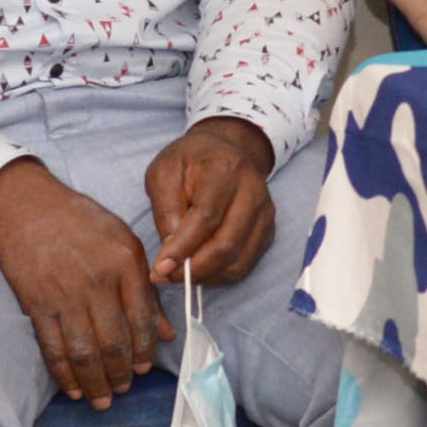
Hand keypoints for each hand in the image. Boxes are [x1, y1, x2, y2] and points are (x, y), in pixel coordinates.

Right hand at [0, 159, 173, 405]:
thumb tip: (166, 332)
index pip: (142, 319)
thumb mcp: (125, 242)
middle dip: (122, 373)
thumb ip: (146, 287)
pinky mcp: (36, 305)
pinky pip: (53, 349)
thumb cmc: (82, 222)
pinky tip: (73, 389)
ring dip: (96, 382)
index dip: (145, 350)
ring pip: (85, 353)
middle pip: (114, 342)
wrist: (28, 207)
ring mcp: (64, 296)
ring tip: (103, 399)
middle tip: (125, 389)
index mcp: (125, 264)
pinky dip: (64, 374)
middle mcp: (97, 283)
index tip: (146, 369)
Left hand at [144, 118, 278, 286]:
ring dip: (207, 276)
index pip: (206, 217)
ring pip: (238, 260)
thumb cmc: (191, 160)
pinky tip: (200, 270)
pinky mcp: (267, 230)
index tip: (160, 268)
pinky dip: (221, 274)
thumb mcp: (164, 172)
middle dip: (194, 269)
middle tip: (166, 276)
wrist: (228, 149)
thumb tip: (171, 251)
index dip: (182, 247)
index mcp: (225, 170)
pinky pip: (246, 263)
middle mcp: (253, 192)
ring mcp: (265, 213)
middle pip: (227, 244)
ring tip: (180, 274)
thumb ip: (165, 208)